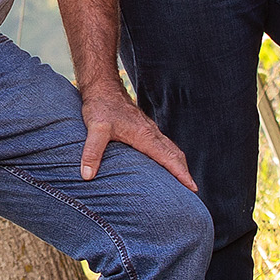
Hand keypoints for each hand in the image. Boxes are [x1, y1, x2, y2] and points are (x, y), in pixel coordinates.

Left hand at [78, 80, 196, 188]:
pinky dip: (171, 156)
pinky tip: (166, 164)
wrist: (102, 88)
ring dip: (179, 164)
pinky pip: (164, 144)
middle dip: (185, 172)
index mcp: (144, 135)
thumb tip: (87, 175)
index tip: (193, 188)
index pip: (169, 157)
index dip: (181, 174)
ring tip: (184, 182)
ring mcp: (150, 129)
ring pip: (171, 148)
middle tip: (192, 191)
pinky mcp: (145, 128)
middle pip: (175, 154)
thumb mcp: (95, 129)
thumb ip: (92, 152)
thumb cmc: (100, 107)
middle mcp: (151, 132)